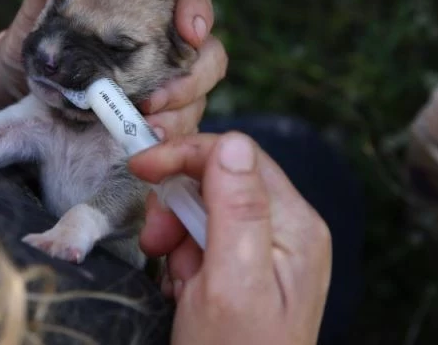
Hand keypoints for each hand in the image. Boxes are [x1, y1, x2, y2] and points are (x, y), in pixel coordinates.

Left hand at [0, 0, 227, 135]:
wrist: (20, 88)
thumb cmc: (38, 39)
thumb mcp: (44, 5)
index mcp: (149, 6)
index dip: (199, 9)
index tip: (189, 31)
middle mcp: (167, 45)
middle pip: (210, 54)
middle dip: (194, 77)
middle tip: (157, 97)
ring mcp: (167, 84)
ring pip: (200, 97)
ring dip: (180, 112)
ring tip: (146, 125)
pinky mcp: (158, 119)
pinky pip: (179, 128)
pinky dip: (168, 136)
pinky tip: (145, 142)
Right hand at [129, 132, 331, 344]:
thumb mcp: (231, 283)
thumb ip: (236, 209)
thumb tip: (230, 142)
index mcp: (295, 225)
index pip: (239, 157)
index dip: (187, 157)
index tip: (142, 168)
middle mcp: (287, 232)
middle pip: (220, 181)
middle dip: (179, 207)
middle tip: (156, 245)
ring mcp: (268, 253)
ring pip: (206, 212)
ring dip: (178, 240)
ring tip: (178, 284)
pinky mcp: (246, 272)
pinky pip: (204, 244)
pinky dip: (183, 263)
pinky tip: (185, 294)